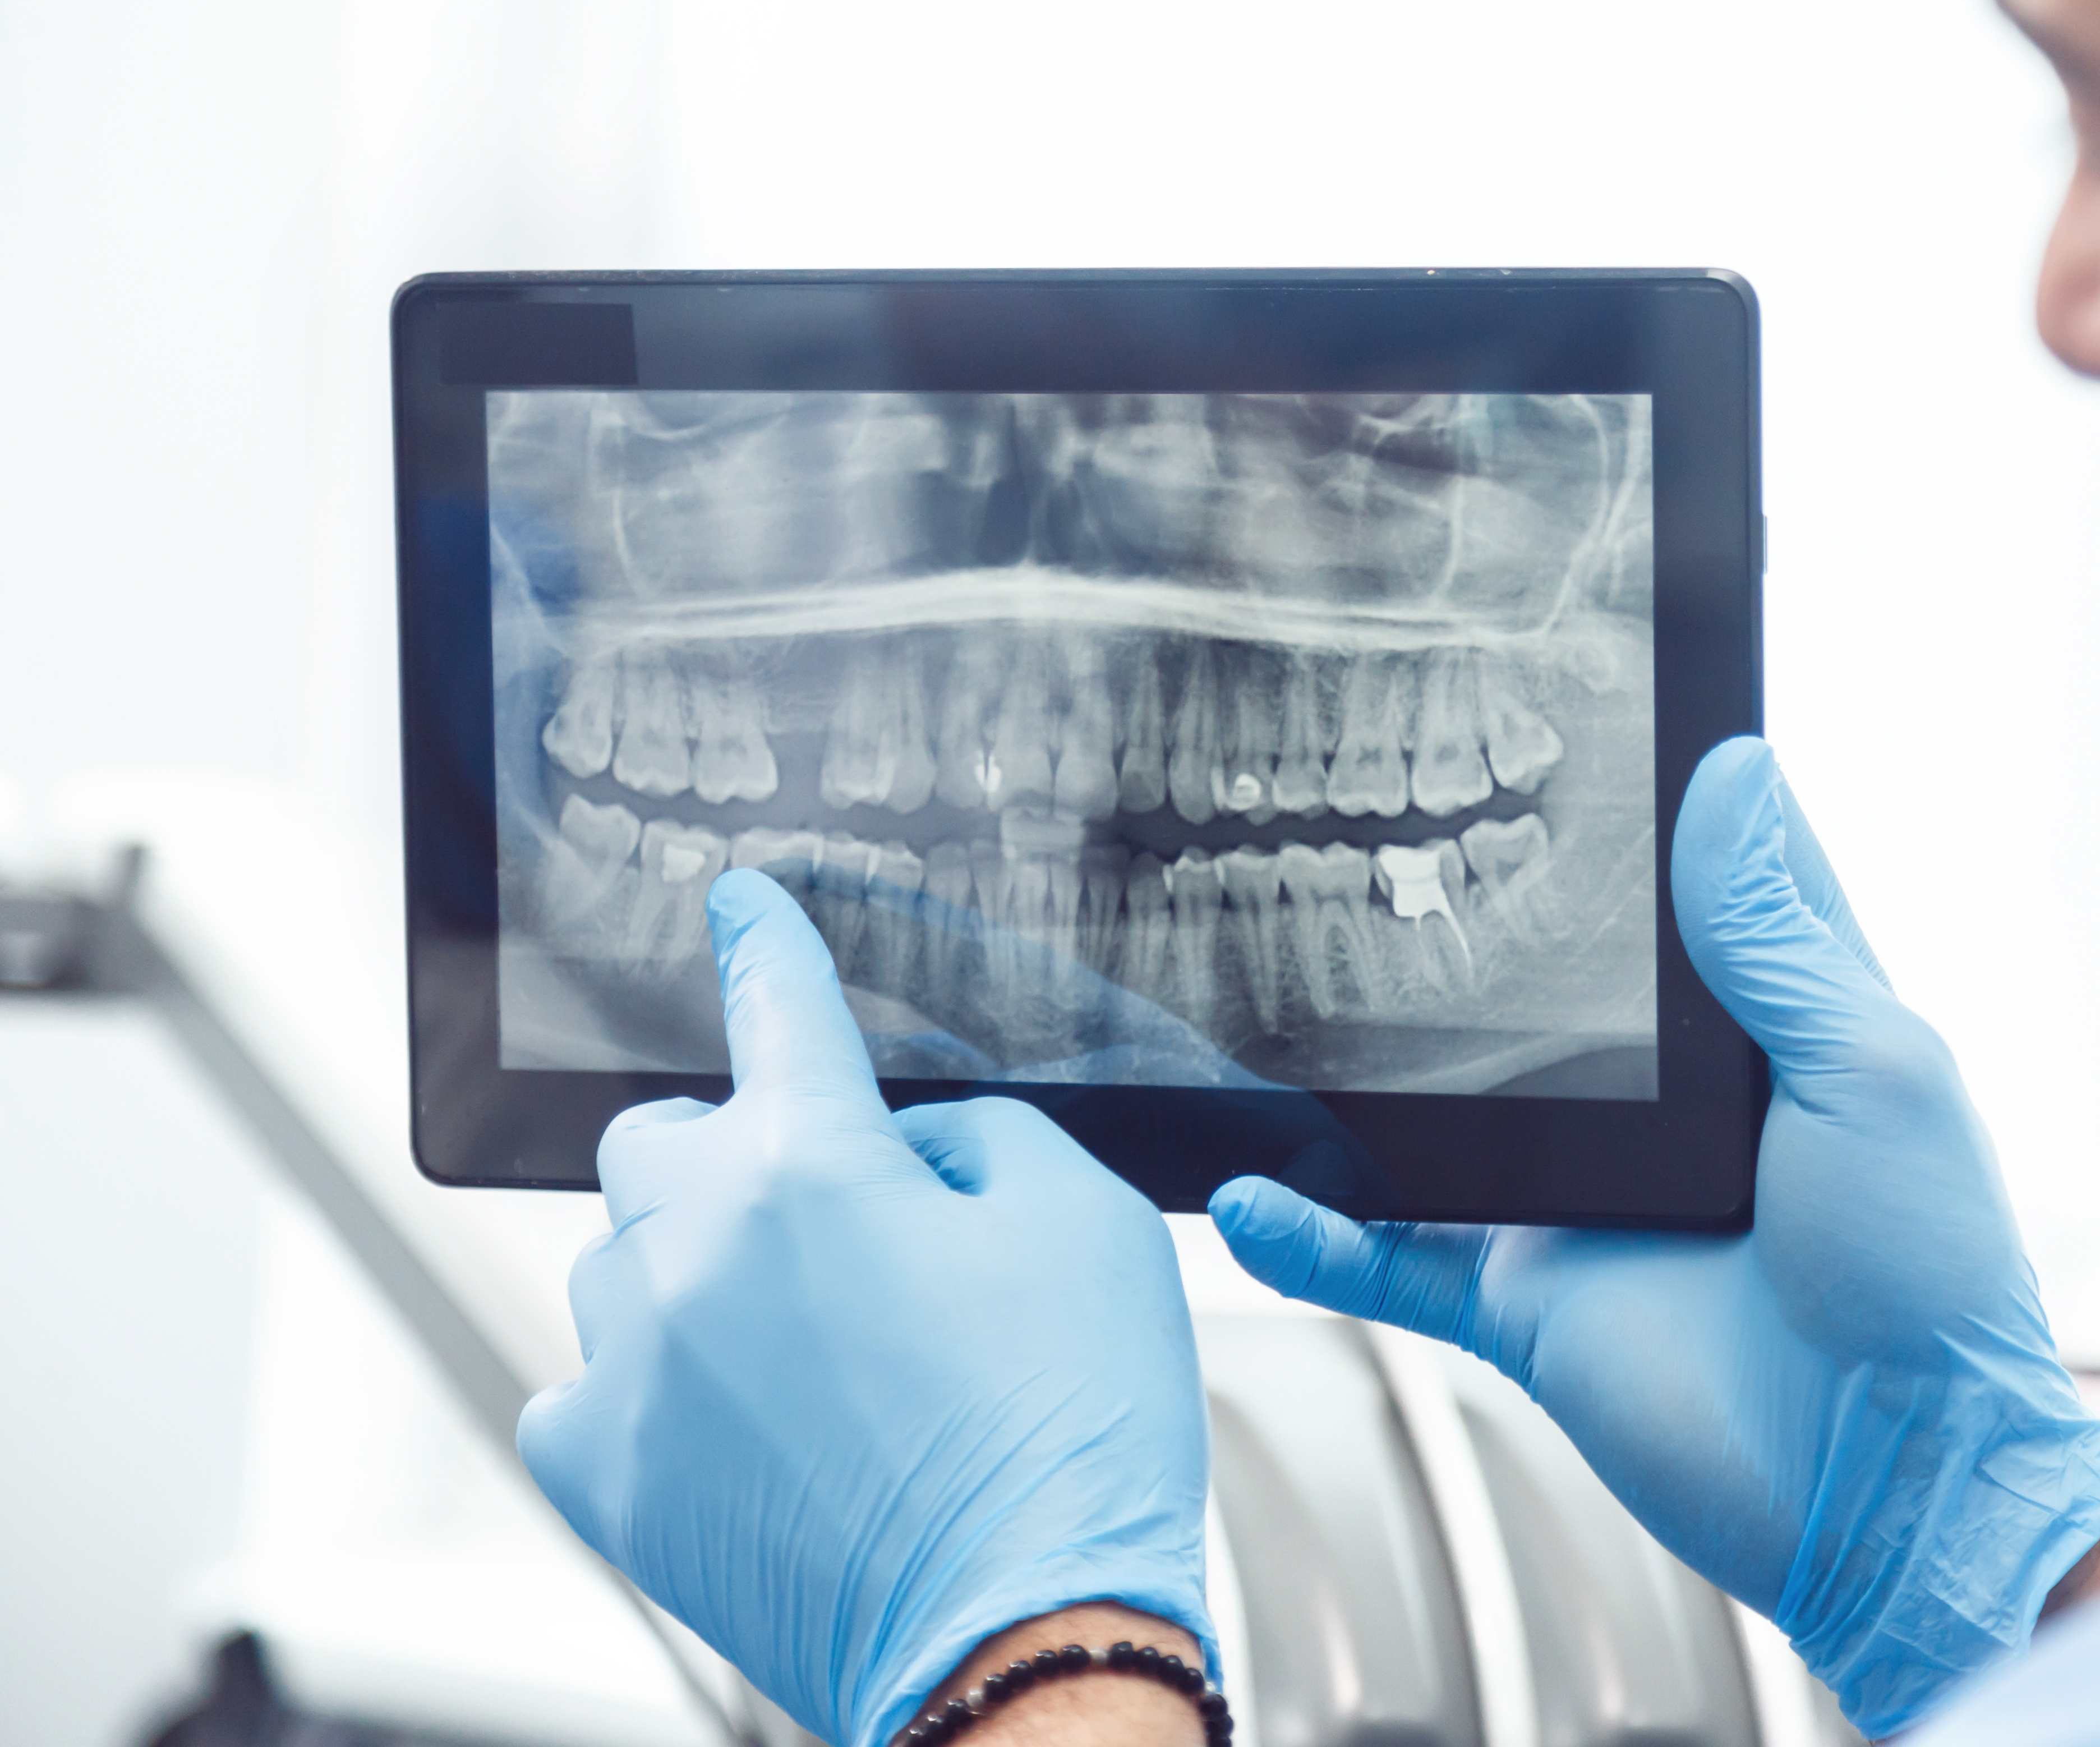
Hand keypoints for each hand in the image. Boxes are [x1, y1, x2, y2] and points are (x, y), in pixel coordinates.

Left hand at [518, 870, 1213, 1746]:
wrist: (1027, 1630)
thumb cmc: (1068, 1437)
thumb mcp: (1082, 1222)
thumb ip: (978, 1136)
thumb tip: (906, 1143)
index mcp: (813, 1167)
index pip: (776, 1005)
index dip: (765, 941)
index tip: (741, 906)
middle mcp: (696, 1254)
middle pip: (662, 1137)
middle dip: (735, 1146)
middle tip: (832, 1216)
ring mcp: (638, 1371)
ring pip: (619, 1261)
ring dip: (694, 1268)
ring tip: (805, 1345)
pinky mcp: (611, 1481)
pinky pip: (580, 1386)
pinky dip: (644, 1382)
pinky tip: (729, 1414)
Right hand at [1209, 737, 2099, 1736]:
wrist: (1895, 1481)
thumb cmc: (1927, 1275)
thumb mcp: (1872, 1069)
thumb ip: (1779, 935)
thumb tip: (1733, 770)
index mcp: (1763, 1033)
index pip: (1692, 889)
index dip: (1639, 806)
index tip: (1567, 709)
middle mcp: (1662, 1110)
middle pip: (1540, 994)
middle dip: (1457, 924)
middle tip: (1364, 832)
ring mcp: (1584, 1202)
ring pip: (1439, 1120)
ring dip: (1352, 1077)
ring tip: (1256, 1001)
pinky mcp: (1529, 1302)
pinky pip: (1398, 1259)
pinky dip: (1318, 1234)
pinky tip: (1248, 1194)